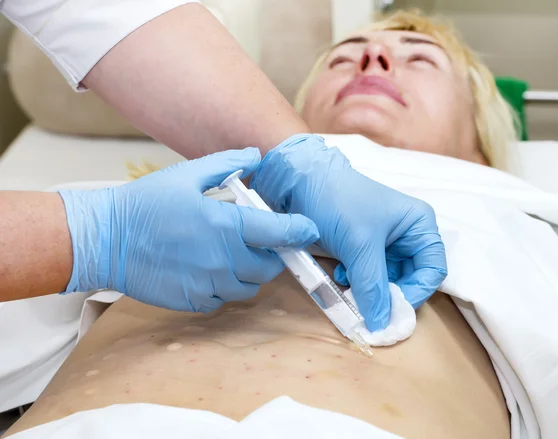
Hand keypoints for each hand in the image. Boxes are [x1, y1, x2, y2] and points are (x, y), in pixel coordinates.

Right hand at [58, 148, 318, 311]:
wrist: (106, 241)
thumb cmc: (145, 204)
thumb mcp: (187, 175)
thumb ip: (227, 164)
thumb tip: (256, 156)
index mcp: (226, 225)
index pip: (279, 233)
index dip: (299, 231)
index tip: (309, 230)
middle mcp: (223, 259)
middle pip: (270, 266)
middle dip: (271, 254)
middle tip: (258, 240)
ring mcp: (209, 284)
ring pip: (250, 287)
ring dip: (249, 272)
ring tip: (231, 254)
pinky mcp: (195, 302)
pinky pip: (225, 299)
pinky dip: (225, 287)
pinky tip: (208, 269)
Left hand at [251, 134, 446, 330]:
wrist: (298, 181)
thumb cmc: (337, 201)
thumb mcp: (358, 245)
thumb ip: (372, 286)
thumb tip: (381, 326)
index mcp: (418, 225)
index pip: (432, 271)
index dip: (415, 294)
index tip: (391, 312)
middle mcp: (406, 235)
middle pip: (410, 279)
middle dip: (389, 295)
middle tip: (368, 309)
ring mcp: (383, 243)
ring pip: (387, 282)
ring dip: (370, 291)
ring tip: (350, 289)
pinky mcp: (362, 249)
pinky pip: (368, 277)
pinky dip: (357, 283)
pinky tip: (341, 276)